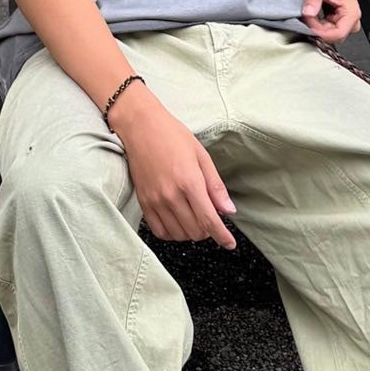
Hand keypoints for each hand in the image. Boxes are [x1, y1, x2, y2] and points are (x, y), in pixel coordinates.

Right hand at [109, 91, 238, 249]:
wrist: (140, 126)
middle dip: (208, 231)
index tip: (229, 244)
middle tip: (211, 219)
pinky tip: (178, 222)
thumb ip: (215, 187)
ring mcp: (155, 201)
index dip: (222, 236)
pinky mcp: (143, 202)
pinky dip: (172, 233)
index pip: (209, 220)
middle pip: (195, 231)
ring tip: (194, 219)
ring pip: (178, 234)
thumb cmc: (173, 136)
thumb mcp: (201, 156)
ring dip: (191, 233)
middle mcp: (171, 195)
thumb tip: (228, 211)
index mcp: (190, 182)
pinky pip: (159, 231)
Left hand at [301, 0, 360, 41]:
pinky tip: (311, 16)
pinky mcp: (338, 14)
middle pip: (334, 36)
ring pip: (330, 32)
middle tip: (307, 21)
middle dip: (319, 30)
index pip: (337, 34)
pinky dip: (318, 23)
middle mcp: (351, 17)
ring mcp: (344, 16)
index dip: (322, 34)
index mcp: (351, 13)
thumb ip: (313, 1)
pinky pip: (328, 25)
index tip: (309, 28)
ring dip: (318, 27)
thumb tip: (307, 14)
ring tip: (308, 17)